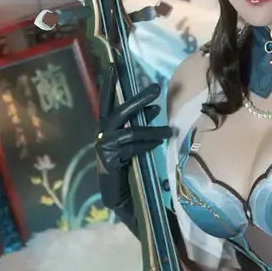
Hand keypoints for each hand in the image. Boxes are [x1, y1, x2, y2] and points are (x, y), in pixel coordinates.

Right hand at [96, 64, 172, 231]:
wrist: (125, 204)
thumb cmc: (132, 176)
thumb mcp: (136, 147)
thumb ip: (142, 130)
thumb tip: (156, 109)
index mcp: (106, 132)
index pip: (107, 105)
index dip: (108, 86)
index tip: (113, 66)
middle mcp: (101, 138)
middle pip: (118, 112)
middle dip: (137, 99)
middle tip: (155, 88)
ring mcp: (104, 149)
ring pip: (128, 130)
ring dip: (150, 129)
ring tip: (169, 131)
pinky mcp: (110, 161)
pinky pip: (130, 146)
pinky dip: (145, 143)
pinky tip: (158, 144)